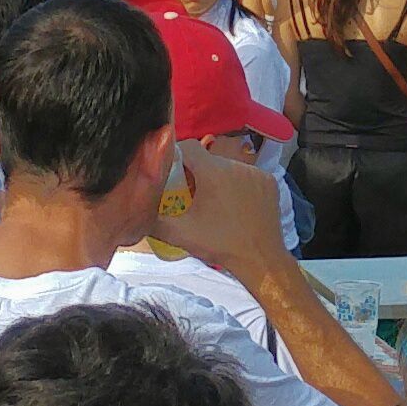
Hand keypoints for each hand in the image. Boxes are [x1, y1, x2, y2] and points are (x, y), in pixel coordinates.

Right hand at [147, 141, 290, 273]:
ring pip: (229, 168)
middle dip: (198, 173)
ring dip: (219, 179)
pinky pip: (248, 176)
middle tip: (192, 195)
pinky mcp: (270, 182)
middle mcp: (235, 165)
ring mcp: (255, 172)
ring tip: (215, 203)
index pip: (188, 146)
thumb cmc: (220, 244)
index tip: (172, 173)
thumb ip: (154, 220)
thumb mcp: (180, 234)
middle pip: (209, 159)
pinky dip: (240, 186)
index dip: (176, 156)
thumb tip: (136, 212)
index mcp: (213, 171)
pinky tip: (236, 205)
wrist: (260, 259)